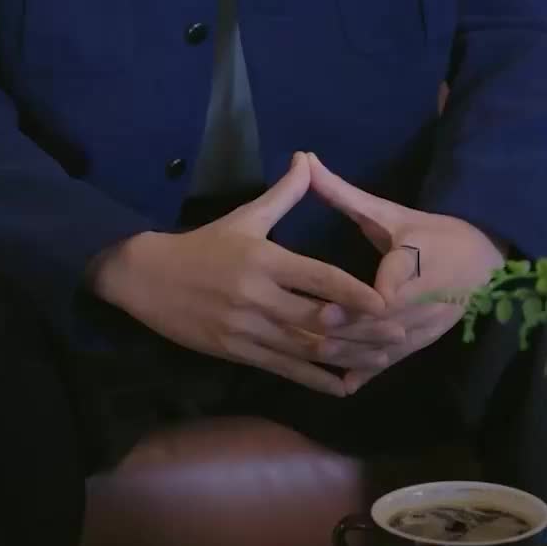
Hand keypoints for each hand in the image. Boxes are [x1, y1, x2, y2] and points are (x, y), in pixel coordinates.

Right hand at [87, 153, 394, 395]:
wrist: (147, 278)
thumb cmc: (202, 245)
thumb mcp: (243, 217)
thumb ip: (283, 194)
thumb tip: (307, 159)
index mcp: (264, 260)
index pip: (318, 277)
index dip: (354, 292)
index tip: (386, 302)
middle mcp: (258, 297)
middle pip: (319, 318)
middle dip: (362, 329)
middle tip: (399, 334)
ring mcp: (247, 328)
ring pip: (305, 348)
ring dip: (346, 357)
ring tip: (380, 361)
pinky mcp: (237, 351)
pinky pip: (283, 369)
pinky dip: (314, 379)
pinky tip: (342, 386)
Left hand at [305, 153, 504, 391]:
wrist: (485, 260)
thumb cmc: (431, 232)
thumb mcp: (389, 211)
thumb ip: (344, 194)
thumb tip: (305, 160)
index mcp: (419, 258)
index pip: (393, 284)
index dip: (365, 299)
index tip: (330, 305)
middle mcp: (427, 296)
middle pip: (386, 320)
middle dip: (350, 329)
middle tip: (310, 333)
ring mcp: (428, 324)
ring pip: (389, 345)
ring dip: (355, 353)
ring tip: (315, 356)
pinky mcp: (426, 341)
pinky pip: (395, 359)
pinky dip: (369, 371)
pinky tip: (340, 384)